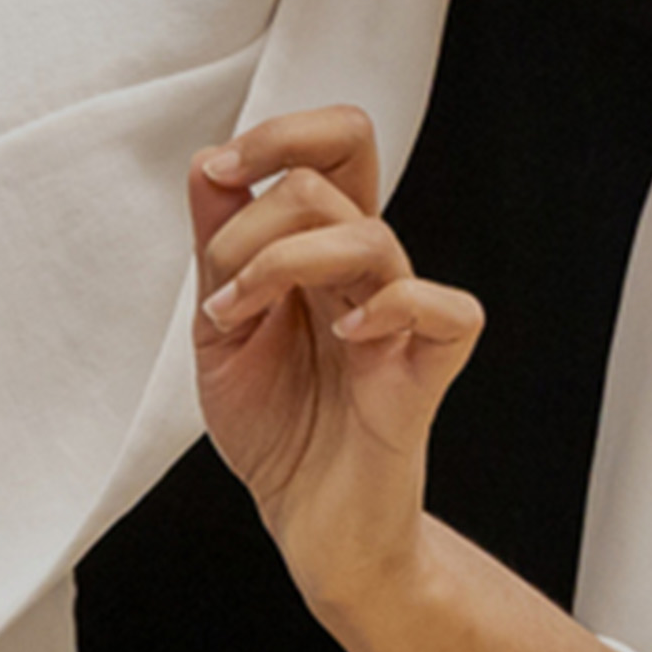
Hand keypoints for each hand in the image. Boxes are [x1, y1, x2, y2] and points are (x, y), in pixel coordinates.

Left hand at [192, 108, 482, 616]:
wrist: (308, 518)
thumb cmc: (278, 424)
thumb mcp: (220, 328)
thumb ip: (219, 250)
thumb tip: (210, 165)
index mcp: (325, 248)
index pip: (336, 145)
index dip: (281, 133)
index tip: (223, 169)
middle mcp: (367, 269)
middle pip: (347, 164)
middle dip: (258, 208)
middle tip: (219, 269)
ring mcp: (401, 315)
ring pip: (369, 235)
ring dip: (278, 263)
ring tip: (234, 318)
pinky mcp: (427, 368)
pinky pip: (440, 309)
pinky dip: (387, 308)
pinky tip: (341, 339)